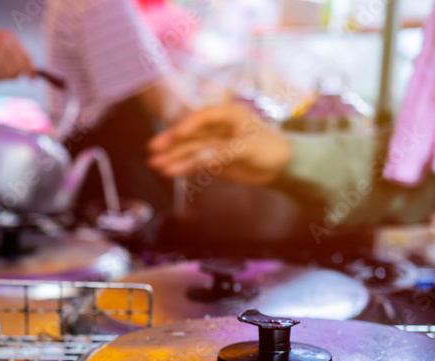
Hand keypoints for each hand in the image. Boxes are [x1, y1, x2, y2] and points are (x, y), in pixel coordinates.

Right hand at [0, 29, 33, 80]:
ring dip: (1, 77)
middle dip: (13, 75)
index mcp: (8, 36)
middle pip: (22, 66)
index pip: (26, 55)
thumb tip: (30, 73)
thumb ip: (13, 60)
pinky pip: (2, 77)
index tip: (32, 78)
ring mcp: (1, 50)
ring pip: (13, 74)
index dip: (30, 68)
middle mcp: (7, 41)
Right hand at [147, 104, 292, 185]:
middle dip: (171, 142)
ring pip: (189, 150)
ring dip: (172, 157)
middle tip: (153, 149)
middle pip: (190, 134)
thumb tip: (197, 158)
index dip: (187, 125)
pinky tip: (168, 171)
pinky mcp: (213, 159)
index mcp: (228, 114)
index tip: (175, 135)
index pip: (202, 116)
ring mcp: (214, 143)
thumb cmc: (270, 149)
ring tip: (155, 165)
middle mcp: (218, 127)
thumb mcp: (247, 149)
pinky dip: (182, 166)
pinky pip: (194, 162)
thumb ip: (221, 152)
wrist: (282, 167)